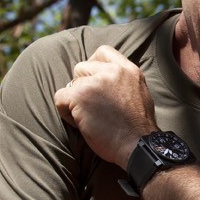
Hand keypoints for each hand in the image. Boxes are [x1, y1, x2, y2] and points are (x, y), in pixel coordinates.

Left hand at [54, 46, 156, 166]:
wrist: (138, 147)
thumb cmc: (137, 129)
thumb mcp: (139, 94)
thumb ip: (123, 81)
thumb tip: (104, 78)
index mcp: (129, 70)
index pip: (103, 52)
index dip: (93, 66)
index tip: (95, 82)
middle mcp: (112, 71)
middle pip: (82, 67)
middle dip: (82, 86)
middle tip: (93, 107)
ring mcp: (95, 82)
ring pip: (71, 84)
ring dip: (75, 100)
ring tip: (89, 117)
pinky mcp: (80, 96)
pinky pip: (60, 97)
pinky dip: (65, 112)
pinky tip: (80, 123)